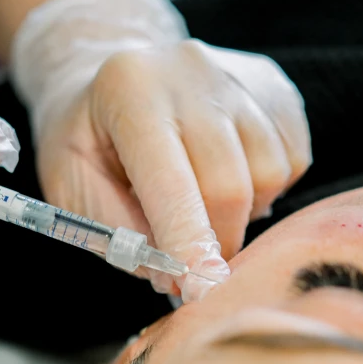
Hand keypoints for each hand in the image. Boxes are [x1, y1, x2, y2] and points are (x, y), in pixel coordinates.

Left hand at [11, 0, 310, 300]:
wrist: (120, 71)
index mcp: (131, 89)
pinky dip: (265, 188)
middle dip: (215, 242)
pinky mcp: (277, 89)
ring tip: (202, 200)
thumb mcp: (71, 184)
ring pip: (268, 175)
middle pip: (229, 185)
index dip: (187, 243)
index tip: (199, 291)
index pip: (171, 182)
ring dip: (241, 212)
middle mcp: (192, 72)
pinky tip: (230, 174)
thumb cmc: (91, 139)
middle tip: (193, 263)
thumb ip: (119, 233)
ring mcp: (240, 77)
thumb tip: (176, 277)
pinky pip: (291, 161)